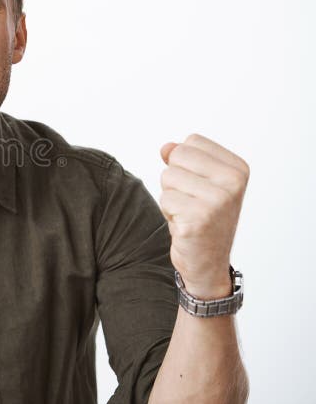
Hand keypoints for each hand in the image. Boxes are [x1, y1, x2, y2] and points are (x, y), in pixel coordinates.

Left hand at [159, 134, 248, 298]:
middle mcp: (233, 182)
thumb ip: (182, 159)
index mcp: (238, 168)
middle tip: (190, 201)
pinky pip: (165, 199)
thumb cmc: (200, 217)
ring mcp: (218, 201)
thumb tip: (166, 147)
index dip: (185, 163)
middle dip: (174, 179)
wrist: (207, 262)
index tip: (199, 186)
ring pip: (168, 177)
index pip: (192, 141)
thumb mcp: (197, 182)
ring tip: (188, 213)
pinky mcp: (199, 218)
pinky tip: (185, 225)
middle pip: (177, 156)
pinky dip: (168, 213)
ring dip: (170, 197)